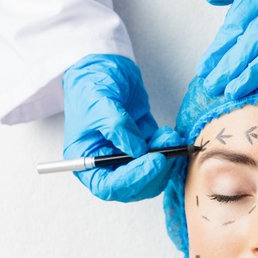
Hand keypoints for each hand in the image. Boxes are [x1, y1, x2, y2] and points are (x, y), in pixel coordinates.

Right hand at [63, 54, 180, 201]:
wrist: (106, 70)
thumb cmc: (93, 86)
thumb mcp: (100, 103)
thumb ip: (117, 127)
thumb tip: (138, 151)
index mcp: (86, 161)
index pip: (108, 186)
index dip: (132, 180)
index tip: (153, 162)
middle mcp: (106, 165)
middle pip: (133, 187)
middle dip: (154, 172)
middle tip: (168, 152)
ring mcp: (127, 159)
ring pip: (151, 177)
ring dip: (166, 161)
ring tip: (170, 137)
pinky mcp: (145, 149)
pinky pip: (161, 161)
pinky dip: (170, 151)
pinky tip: (171, 135)